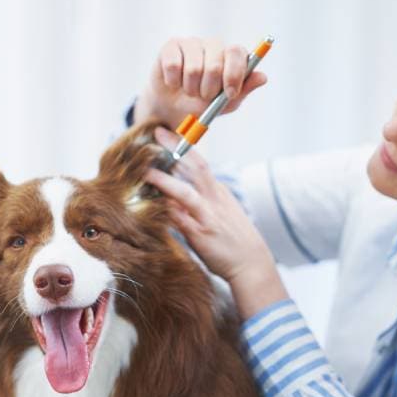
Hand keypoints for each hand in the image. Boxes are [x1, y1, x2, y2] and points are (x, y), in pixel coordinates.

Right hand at [134, 37, 267, 127]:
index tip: (229, 93)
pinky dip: (173, 82)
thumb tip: (263, 77)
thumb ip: (244, 90)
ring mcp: (192, 43)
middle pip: (215, 64)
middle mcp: (213, 46)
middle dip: (209, 89)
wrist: (174, 108)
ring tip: (189, 91)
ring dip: (190, 88)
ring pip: (193, 68)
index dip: (234, 73)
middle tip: (204, 96)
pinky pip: (173, 65)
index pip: (237, 52)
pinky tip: (174, 83)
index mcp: (231, 56)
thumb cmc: (204, 103)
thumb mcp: (226, 103)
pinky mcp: (171, 47)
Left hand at [143, 127, 287, 318]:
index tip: (167, 133)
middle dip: (176, 148)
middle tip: (157, 132)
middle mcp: (214, 199)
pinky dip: (165, 210)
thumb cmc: (234, 239)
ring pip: (185, 193)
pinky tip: (150, 203)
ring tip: (145, 171)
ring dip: (165, 181)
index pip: (200, 162)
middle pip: (196, 167)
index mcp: (218, 191)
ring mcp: (208, 216)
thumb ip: (203, 200)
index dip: (184, 146)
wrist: (251, 263)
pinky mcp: (201, 235)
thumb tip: (179, 192)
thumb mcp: (223, 212)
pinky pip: (180, 220)